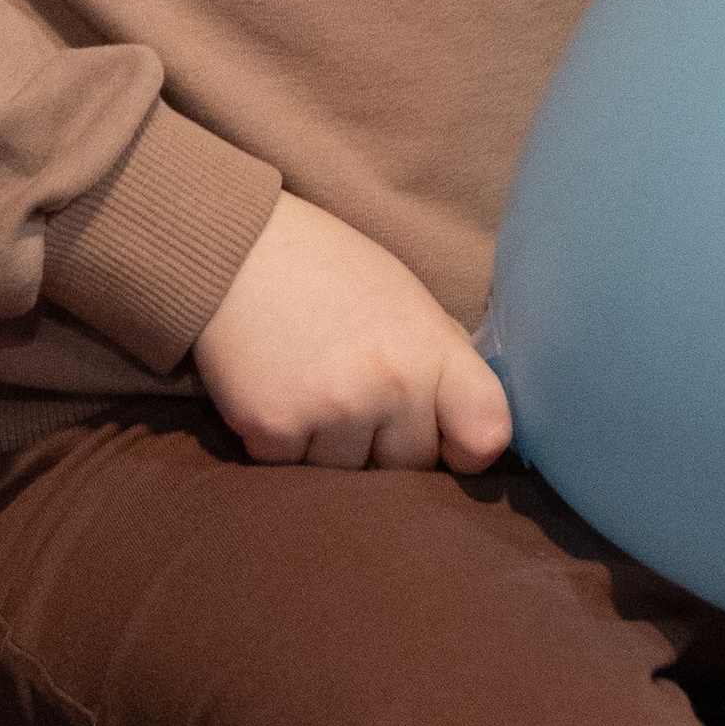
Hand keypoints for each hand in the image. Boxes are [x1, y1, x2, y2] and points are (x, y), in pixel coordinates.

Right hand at [191, 192, 510, 472]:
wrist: (237, 248)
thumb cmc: (328, 271)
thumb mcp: (405, 300)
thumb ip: (438, 362)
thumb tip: (469, 428)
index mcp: (432, 346)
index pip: (486, 433)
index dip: (467, 450)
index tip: (445, 443)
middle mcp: (391, 383)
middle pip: (411, 468)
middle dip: (387, 447)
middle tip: (351, 391)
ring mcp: (333, 409)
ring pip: (349, 477)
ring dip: (330, 450)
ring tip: (309, 386)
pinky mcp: (273, 428)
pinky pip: (290, 469)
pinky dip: (281, 445)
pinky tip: (274, 392)